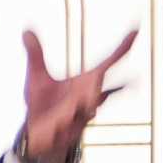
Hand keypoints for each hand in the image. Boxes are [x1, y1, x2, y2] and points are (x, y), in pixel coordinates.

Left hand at [16, 28, 133, 162]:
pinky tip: (63, 121)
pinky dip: (67, 123)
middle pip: (104, 86)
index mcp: (85, 82)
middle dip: (110, 81)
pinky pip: (69, 126)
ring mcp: (79, 114)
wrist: (35, 132)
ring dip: (87, 104)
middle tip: (128, 74)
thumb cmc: (41, 103)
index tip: (135, 31)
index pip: (108, 63)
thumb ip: (35, 55)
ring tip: (86, 101)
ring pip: (89, 107)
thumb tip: (27, 30)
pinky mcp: (67, 129)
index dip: (122, 48)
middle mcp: (88, 97)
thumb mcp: (36, 76)